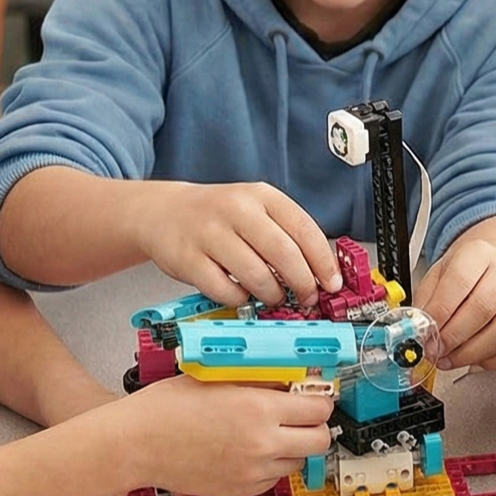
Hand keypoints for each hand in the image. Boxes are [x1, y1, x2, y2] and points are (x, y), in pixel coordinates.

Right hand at [119, 374, 334, 495]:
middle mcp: (261, 444)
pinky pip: (273, 479)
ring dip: (293, 447)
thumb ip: (263, 380)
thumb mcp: (220, 377)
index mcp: (258, 409)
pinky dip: (270, 465)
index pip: (318, 409)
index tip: (316, 396)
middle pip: (319, 441)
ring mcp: (252, 472)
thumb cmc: (167, 407)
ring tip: (270, 432)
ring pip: (298, 462)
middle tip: (303, 417)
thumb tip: (295, 378)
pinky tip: (249, 449)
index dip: (320, 400)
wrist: (136, 443)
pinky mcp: (240, 490)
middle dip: (315, 426)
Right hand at [132, 181, 341, 308]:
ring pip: (256, 275)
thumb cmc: (218, 215)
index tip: (332, 283)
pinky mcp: (188, 259)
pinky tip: (241, 293)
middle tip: (307, 297)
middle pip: (284, 254)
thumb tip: (321, 273)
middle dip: (303, 283)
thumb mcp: (256, 209)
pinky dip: (240, 299)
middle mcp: (237, 210)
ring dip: (273, 294)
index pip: (305, 229)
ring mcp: (210, 234)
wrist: (163, 212)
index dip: (323, 261)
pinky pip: (225, 291)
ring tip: (274, 296)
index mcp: (262, 196)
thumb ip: (286, 234)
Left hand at [410, 237, 495, 372]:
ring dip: (472, 354)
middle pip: (483, 308)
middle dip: (454, 337)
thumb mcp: (439, 275)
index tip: (425, 333)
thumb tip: (419, 331)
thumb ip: (426, 302)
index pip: (460, 281)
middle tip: (436, 351)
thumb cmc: (468, 273)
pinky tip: (476, 361)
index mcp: (479, 253)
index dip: (440, 312)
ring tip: (450, 359)